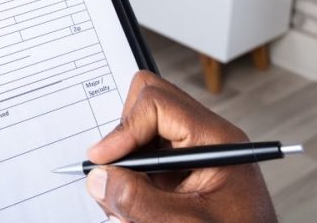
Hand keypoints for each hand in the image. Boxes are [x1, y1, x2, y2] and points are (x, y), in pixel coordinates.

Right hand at [85, 71, 275, 222]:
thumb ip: (139, 201)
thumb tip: (99, 178)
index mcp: (217, 141)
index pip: (158, 104)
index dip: (125, 128)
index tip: (103, 159)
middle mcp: (204, 138)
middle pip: (148, 103)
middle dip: (123, 138)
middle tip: (112, 172)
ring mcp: (192, 152)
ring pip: (141, 131)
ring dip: (125, 164)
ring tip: (127, 207)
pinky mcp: (182, 170)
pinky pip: (144, 157)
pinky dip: (131, 181)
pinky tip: (137, 212)